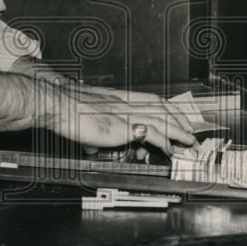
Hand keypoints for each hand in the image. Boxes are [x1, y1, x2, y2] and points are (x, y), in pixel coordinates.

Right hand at [48, 91, 197, 155]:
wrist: (56, 103)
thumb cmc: (65, 107)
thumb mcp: (87, 114)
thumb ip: (96, 127)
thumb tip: (94, 144)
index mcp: (118, 97)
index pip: (153, 98)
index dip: (169, 107)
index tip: (178, 116)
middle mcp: (125, 102)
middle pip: (162, 107)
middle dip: (180, 119)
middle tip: (189, 131)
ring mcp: (124, 113)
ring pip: (161, 119)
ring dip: (178, 131)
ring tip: (188, 141)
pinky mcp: (120, 127)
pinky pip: (149, 133)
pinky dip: (162, 141)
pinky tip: (168, 148)